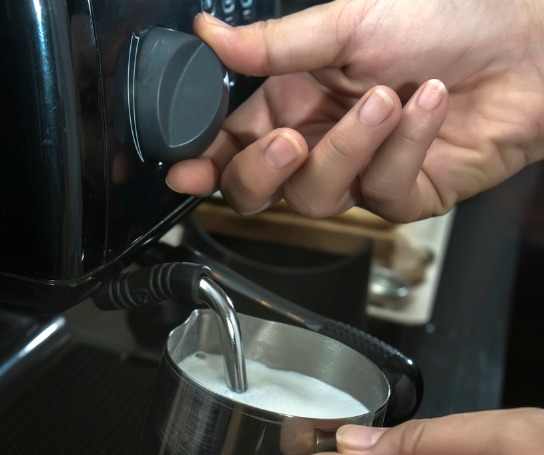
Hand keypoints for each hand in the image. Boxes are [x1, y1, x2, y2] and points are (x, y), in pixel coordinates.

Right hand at [166, 0, 543, 221]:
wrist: (526, 46)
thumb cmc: (447, 18)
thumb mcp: (349, 20)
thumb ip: (274, 45)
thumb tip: (208, 36)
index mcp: (297, 98)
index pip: (234, 144)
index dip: (205, 163)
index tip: (184, 172)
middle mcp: (322, 140)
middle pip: (262, 190)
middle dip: (263, 172)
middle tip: (287, 141)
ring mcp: (362, 174)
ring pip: (318, 197)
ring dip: (349, 147)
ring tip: (385, 99)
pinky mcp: (402, 196)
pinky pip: (382, 193)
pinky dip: (405, 146)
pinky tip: (427, 106)